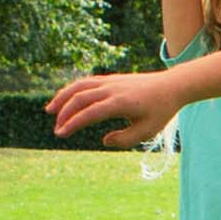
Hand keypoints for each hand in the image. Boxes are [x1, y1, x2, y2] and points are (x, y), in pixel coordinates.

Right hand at [47, 71, 177, 148]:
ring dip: (62, 98)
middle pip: (80, 99)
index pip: (89, 113)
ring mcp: (109, 81)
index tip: (61, 134)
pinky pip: (86, 82)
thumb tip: (104, 140)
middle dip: (64, 114)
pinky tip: (65, 100)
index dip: (73, 123)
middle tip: (57, 130)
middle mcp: (111, 89)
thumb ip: (125, 139)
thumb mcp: (147, 131)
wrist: (171, 86)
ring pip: (79, 86)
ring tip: (49, 110)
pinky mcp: (110, 79)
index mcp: (120, 103)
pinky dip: (72, 90)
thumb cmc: (160, 111)